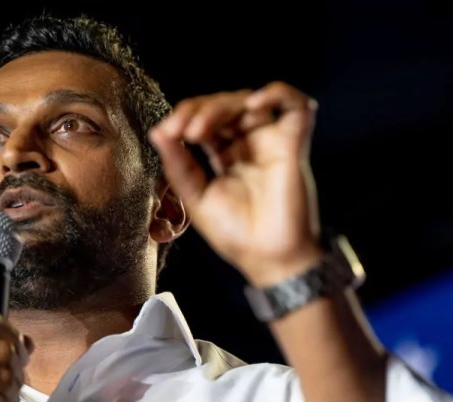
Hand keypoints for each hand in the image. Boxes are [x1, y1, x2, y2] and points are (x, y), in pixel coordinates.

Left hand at [149, 81, 323, 285]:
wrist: (267, 258)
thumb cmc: (235, 234)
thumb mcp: (196, 196)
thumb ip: (178, 164)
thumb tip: (157, 131)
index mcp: (226, 153)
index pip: (205, 118)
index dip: (185, 117)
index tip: (166, 133)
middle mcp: (249, 143)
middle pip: (225, 105)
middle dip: (199, 111)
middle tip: (182, 132)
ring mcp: (272, 141)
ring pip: (250, 100)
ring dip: (222, 106)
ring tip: (200, 129)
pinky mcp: (294, 143)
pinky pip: (295, 104)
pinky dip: (277, 93)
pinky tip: (253, 104)